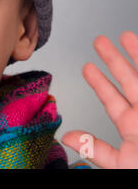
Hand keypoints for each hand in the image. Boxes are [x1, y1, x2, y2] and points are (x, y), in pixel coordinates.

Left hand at [61, 31, 137, 168]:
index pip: (111, 98)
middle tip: (99, 42)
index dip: (98, 82)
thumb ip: (96, 148)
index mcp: (132, 126)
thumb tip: (68, 138)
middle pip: (128, 79)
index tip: (87, 67)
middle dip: (114, 59)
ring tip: (126, 35)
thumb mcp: (123, 162)